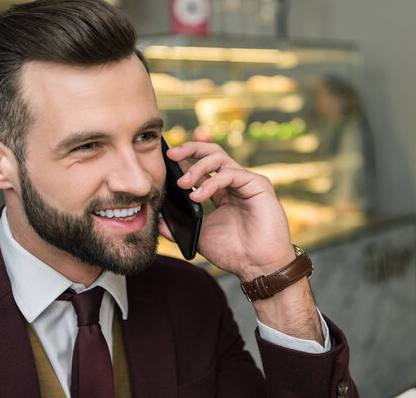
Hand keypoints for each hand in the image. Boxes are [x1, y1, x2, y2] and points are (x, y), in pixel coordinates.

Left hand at [159, 141, 322, 341]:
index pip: (201, 166)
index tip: (164, 162)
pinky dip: (211, 182)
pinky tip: (198, 196)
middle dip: (190, 149)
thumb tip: (156, 221)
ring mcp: (247, 182)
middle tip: (171, 155)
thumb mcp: (199, 236)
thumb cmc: (234, 252)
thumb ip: (178, 227)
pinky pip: (231, 174)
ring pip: (220, 158)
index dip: (183, 161)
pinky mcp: (258, 184)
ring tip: (182, 184)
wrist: (257, 267)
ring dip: (197, 167)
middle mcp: (234, 182)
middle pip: (212, 153)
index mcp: (221, 191)